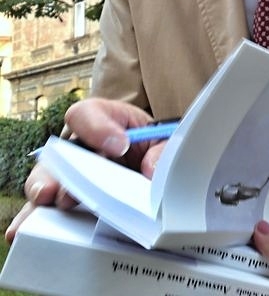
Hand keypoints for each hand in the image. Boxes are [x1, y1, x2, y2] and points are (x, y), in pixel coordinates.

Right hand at [5, 98, 156, 243]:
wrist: (152, 158)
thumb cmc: (152, 143)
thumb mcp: (163, 140)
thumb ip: (162, 150)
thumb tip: (151, 171)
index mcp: (103, 119)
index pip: (86, 114)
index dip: (97, 128)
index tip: (119, 145)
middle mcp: (78, 144)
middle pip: (59, 152)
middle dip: (62, 170)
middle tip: (68, 189)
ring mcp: (69, 171)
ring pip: (46, 179)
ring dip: (45, 191)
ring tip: (48, 202)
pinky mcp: (65, 196)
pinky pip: (46, 207)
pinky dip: (38, 217)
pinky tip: (28, 230)